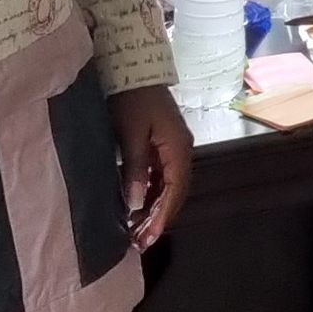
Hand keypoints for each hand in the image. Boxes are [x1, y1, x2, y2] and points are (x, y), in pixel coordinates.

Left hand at [113, 84, 193, 250]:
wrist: (134, 69)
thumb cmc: (132, 100)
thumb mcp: (131, 134)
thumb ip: (134, 169)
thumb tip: (134, 204)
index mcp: (178, 149)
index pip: (174, 191)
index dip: (162, 216)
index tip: (149, 238)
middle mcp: (181, 151)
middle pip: (175, 192)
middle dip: (160, 218)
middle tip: (141, 242)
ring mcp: (173, 148)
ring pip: (169, 187)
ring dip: (155, 209)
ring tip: (138, 231)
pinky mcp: (162, 145)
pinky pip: (161, 177)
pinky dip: (151, 195)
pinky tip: (138, 208)